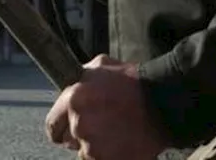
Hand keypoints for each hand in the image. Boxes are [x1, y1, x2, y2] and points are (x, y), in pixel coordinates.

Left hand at [45, 55, 168, 159]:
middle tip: (100, 126)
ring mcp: (93, 146)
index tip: (67, 127)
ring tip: (115, 132)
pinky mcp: (108, 159)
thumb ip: (79, 78)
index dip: (61, 126)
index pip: (52, 126)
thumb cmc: (133, 81)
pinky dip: (110, 154)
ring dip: (97, 146)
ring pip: (86, 152)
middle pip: (69, 141)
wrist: (163, 101)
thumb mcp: (101, 66)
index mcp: (73, 100)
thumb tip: (69, 84)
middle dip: (80, 135)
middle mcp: (79, 124)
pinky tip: (122, 141)